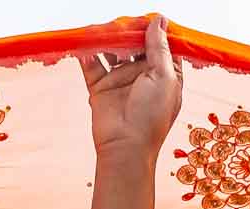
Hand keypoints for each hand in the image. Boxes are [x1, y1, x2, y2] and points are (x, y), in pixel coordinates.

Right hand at [79, 17, 183, 171]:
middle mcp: (142, 75)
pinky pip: (92, 64)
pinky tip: (85, 41)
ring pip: (113, 51)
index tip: (146, 21)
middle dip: (128, 32)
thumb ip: (160, 48)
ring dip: (108, 39)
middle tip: (122, 25)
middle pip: (135, 44)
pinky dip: (88, 52)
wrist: (125, 147)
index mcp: (164, 74)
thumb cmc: (151, 117)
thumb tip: (160, 21)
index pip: (160, 45)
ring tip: (104, 31)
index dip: (153, 31)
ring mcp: (120, 80)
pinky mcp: (100, 87)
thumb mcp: (164, 77)